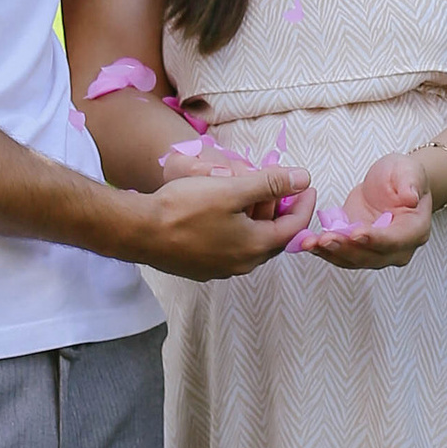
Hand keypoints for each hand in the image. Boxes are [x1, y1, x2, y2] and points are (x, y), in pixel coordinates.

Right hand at [127, 159, 316, 279]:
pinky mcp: (202, 268)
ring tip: (251, 195)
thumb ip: (270, 184)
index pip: (294, 226)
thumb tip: (305, 178)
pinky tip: (224, 212)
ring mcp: (221, 269)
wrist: (139, 231)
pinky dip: (238, 229)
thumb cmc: (185, 208)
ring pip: (251, 242)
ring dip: (257, 219)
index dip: (304, 203)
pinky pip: (231, 248)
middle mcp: (242, 264)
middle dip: (280, 210)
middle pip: (274, 236)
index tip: (307, 184)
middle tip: (279, 187)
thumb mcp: (231, 189)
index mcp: (255, 246)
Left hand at [299, 148, 436, 271]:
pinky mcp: (358, 248)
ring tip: (310, 243)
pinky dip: (323, 251)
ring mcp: (377, 252)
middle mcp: (397, 248)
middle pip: (371, 256)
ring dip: (330, 253)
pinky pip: (341, 254)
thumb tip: (411, 197)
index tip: (355, 233)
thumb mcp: (409, 170)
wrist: (393, 184)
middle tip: (325, 239)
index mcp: (415, 230)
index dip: (375, 239)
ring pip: (353, 259)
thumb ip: (411, 183)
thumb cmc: (404, 176)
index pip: (394, 240)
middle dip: (346, 248)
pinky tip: (307, 243)